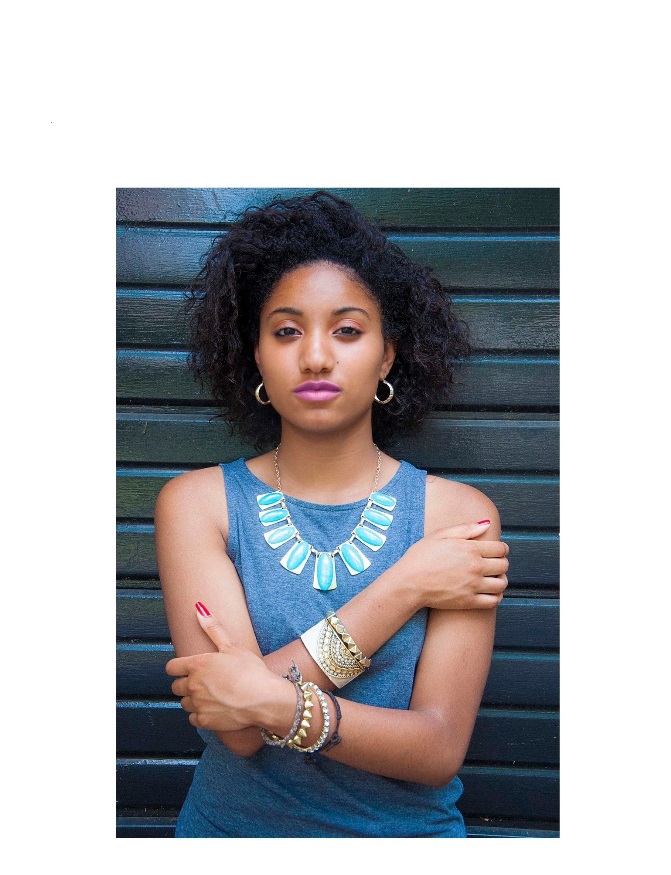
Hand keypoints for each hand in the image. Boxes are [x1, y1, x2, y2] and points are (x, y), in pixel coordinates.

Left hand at [166, 604, 286, 731]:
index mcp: (197, 665)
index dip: (178, 668)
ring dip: (193, 700)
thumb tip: (198, 608)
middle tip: (204, 682)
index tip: (187, 669)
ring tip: (211, 695)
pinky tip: (214, 708)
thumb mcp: (232, 646)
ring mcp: (198, 705)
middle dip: (186, 684)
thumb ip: (213, 628)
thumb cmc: (250, 670)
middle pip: (176, 686)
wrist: (264, 699)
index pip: (171, 668)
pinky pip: (193, 718)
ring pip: (184, 703)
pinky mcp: (204, 721)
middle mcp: (193, 685)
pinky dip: (200, 715)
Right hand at [400, 521, 508, 610]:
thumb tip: (486, 524)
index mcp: (470, 549)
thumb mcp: (440, 535)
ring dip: (501, 579)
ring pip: (502, 584)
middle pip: (503, 565)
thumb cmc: (420, 557)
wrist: (409, 583)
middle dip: (501, 562)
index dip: (501, 548)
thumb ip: (466, 529)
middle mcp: (476, 568)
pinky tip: (490, 591)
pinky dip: (496, 596)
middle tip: (493, 563)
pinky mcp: (469, 602)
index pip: (500, 549)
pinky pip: (494, 601)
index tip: (496, 550)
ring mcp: (473, 586)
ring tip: (492, 577)